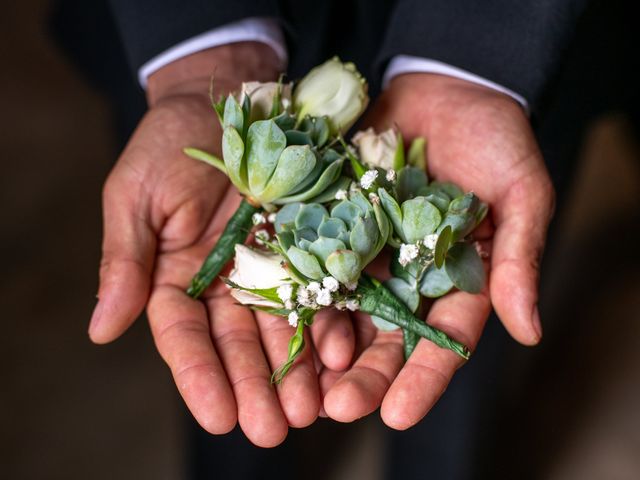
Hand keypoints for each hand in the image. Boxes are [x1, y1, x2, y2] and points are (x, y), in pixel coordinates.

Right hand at [88, 43, 354, 445]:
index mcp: (177, 278)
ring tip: (313, 409)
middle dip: (257, 388)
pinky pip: (321, 286)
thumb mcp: (135, 197)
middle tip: (275, 431)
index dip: (200, 378)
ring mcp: (271, 266)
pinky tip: (340, 353)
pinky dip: (330, 320)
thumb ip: (123, 261)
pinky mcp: (308, 244)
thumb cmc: (167, 145)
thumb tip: (101, 331)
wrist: (227, 99)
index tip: (218, 418)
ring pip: (283, 327)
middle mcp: (226, 283)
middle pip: (240, 344)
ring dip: (297, 370)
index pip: (186, 338)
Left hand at [321, 73, 554, 427]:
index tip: (400, 414)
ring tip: (304, 380)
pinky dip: (298, 287)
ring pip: (344, 308)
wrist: (442, 84)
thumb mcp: (521, 193)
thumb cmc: (494, 138)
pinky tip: (278, 317)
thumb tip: (529, 329)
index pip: (443, 340)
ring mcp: (366, 250)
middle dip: (364, 375)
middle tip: (339, 408)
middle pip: (386, 336)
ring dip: (323, 345)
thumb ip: (519, 257)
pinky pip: (312, 259)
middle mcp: (406, 275)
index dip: (423, 379)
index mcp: (455, 279)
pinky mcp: (332, 221)